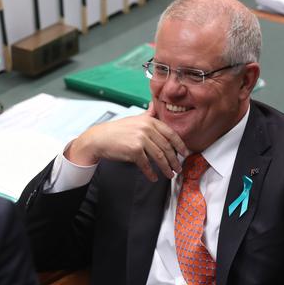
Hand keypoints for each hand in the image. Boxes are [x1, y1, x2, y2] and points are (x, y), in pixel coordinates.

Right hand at [65, 102, 187, 181]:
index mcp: (149, 121)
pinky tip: (153, 177)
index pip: (171, 133)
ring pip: (159, 157)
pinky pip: (147, 164)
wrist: (99, 138)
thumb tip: (155, 107)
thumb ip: (147, 115)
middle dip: (174, 160)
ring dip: (166, 168)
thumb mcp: (134, 119)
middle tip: (178, 168)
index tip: (184, 153)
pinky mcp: (134, 150)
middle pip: (166, 147)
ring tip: (169, 174)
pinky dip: (151, 173)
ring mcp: (141, 139)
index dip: (180, 145)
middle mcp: (147, 128)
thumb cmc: (116, 130)